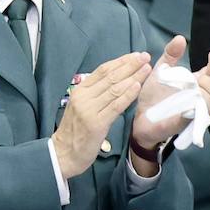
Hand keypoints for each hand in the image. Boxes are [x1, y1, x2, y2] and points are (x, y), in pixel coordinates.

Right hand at [50, 51, 151, 179]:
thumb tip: (116, 81)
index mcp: (80, 90)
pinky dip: (127, 95)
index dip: (120, 61)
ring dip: (133, 77)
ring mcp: (89, 110)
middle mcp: (83, 97)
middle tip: (145, 56)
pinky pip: (115, 106)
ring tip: (146, 68)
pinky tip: (137, 86)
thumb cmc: (76, 131)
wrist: (63, 154)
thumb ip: (96, 94)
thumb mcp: (82, 107)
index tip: (136, 55)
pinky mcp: (97, 123)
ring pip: (114, 89)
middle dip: (130, 65)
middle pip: (110, 77)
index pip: (102, 70)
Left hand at [131, 37, 209, 147]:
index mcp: (194, 84)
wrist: (138, 116)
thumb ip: (170, 55)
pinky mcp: (184, 124)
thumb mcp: (161, 70)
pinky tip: (189, 105)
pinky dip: (195, 111)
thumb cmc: (153, 94)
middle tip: (199, 79)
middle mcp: (198, 98)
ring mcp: (193, 112)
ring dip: (207, 97)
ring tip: (195, 91)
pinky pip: (196, 119)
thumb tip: (180, 38)